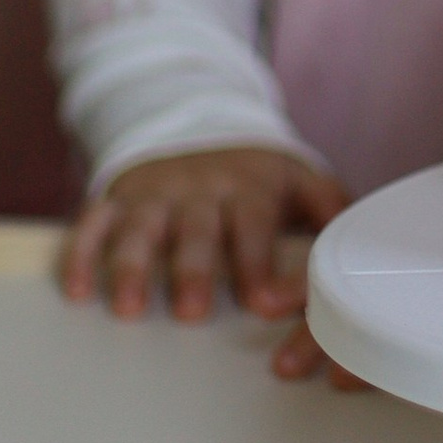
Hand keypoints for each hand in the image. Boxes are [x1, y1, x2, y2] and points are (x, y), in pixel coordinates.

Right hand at [61, 143, 364, 382]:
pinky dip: (82, 252)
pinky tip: (78, 290)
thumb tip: (364, 254)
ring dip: (131, 265)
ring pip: (141, 227)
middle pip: (197, 227)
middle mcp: (202, 187)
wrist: (202, 131)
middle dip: (193, 268)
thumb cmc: (260, 181)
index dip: (259, 261)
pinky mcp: (119, 199)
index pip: (256, 222)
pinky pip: (93, 222)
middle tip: (190, 312)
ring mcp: (157, 193)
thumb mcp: (303, 184)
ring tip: (127, 308)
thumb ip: (332, 213)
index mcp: (252, 185)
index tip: (263, 302)